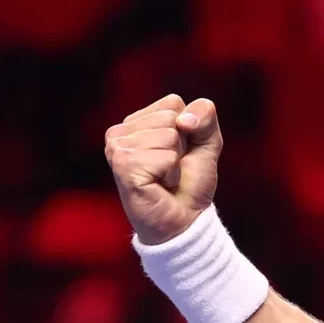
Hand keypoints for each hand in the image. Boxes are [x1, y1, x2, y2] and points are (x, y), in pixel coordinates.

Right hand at [104, 94, 221, 244]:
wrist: (184, 219)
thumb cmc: (190, 182)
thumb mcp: (207, 141)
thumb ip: (204, 115)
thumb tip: (182, 120)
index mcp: (136, 121)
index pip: (173, 103)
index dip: (189, 130)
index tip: (179, 153)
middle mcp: (120, 131)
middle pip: (171, 118)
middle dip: (182, 146)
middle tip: (171, 168)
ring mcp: (116, 148)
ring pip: (168, 136)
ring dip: (175, 162)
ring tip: (164, 177)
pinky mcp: (122, 165)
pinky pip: (164, 156)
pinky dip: (171, 173)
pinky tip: (159, 184)